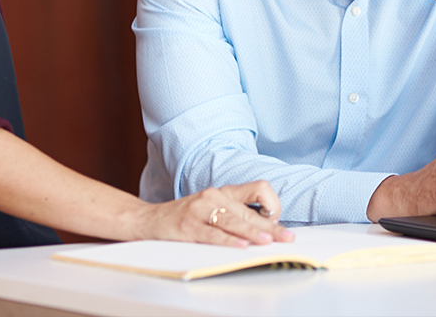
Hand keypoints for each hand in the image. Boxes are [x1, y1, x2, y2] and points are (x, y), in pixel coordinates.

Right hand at [140, 181, 294, 247]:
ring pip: (233, 221)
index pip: (258, 188)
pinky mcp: (188, 226)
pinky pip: (212, 234)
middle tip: (287, 238)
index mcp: (224, 191)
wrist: (149, 219)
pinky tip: (240, 246)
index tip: (276, 220)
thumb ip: (236, 212)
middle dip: (270, 227)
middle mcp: (214, 196)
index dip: (271, 203)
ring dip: (253, 232)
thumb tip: (267, 228)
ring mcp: (200, 210)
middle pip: (249, 211)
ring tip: (267, 242)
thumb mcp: (212, 207)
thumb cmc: (185, 216)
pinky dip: (228, 241)